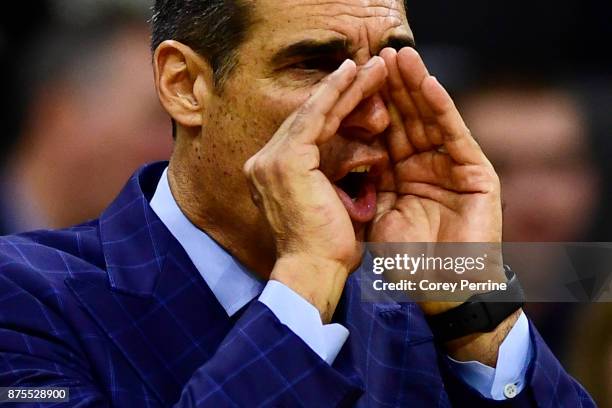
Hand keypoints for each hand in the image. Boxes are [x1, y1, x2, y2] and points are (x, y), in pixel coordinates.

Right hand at [243, 57, 387, 321]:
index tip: (357, 91)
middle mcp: (263, 163)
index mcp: (271, 175)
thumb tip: (357, 160)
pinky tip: (355, 74)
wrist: (314, 273)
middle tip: (367, 66)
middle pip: (307, 117)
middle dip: (340, 91)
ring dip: (343, 86)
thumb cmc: (328, 248)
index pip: (305, 133)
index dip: (332, 109)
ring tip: (370, 66)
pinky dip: (337, 94)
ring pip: (313, 112)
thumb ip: (331, 178)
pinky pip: (316, 118)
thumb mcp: (330, 204)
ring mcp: (271, 160)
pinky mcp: (287, 160)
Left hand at [368, 48, 503, 314]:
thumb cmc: (406, 262)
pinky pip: (455, 135)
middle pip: (406, 119)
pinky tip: (427, 84)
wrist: (441, 292)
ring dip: (415, 87)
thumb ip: (365, 183)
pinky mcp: (477, 173)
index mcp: (402, 176)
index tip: (351, 80)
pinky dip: (442, 109)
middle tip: (376, 55)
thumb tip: (333, 158)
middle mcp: (427, 166)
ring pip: (430, 119)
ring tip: (400, 57)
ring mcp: (453, 167)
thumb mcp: (376, 216)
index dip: (368, 107)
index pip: (383, 133)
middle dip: (391, 88)